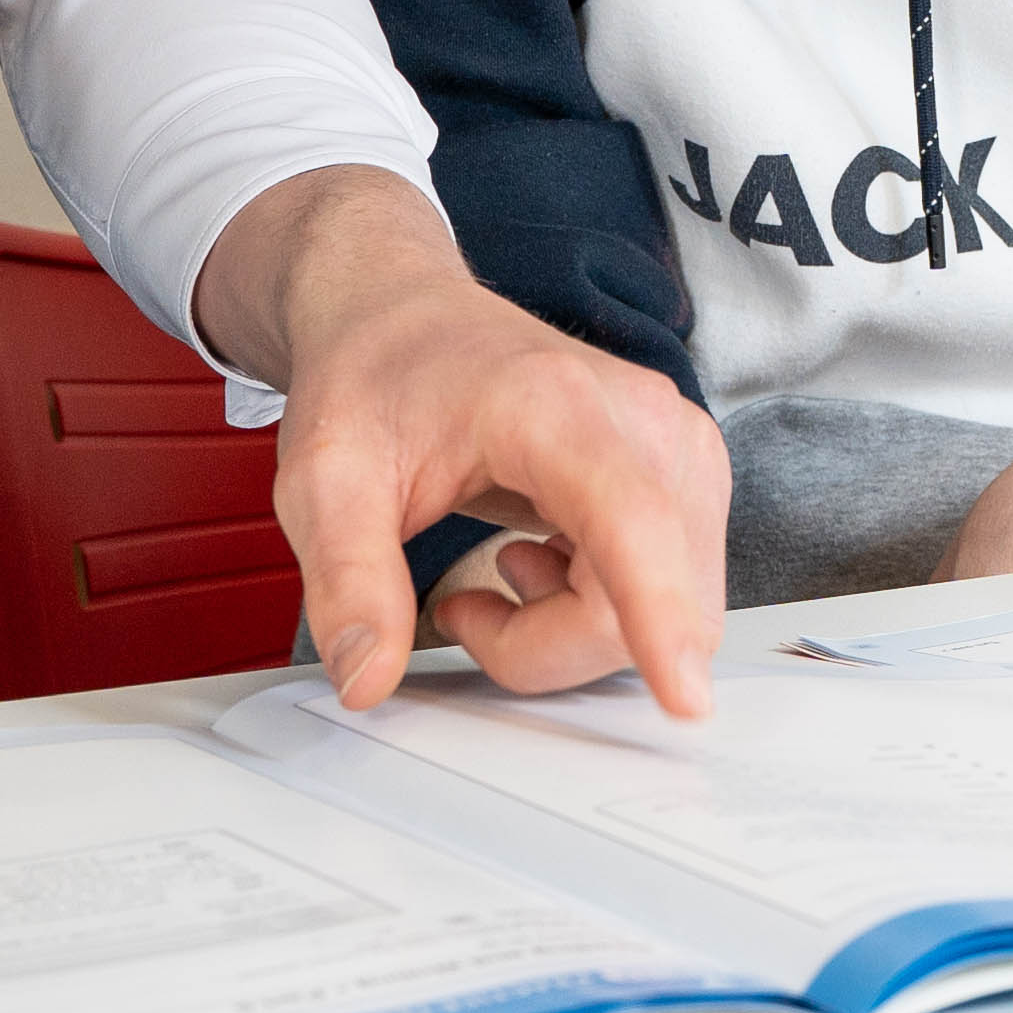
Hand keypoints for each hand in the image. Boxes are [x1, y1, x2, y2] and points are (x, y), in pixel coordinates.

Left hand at [199, 167, 730, 717]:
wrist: (406, 314)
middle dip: (551, 646)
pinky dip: (602, 613)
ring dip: (574, 633)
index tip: (684, 699)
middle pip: (646, 598)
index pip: (628, 521)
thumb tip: (368, 677)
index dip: (658, 615)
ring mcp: (678, 448)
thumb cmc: (377, 376)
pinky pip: (673, 595)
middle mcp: (643, 421)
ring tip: (498, 575)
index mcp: (555, 406)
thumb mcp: (326, 480)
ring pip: (671, 611)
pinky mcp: (686, 477)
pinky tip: (539, 564)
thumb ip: (347, 580)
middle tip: (463, 611)